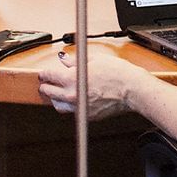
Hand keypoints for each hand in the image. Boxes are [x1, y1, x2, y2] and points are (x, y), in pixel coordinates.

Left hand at [35, 47, 149, 121]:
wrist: (132, 90)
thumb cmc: (117, 74)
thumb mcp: (94, 60)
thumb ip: (75, 61)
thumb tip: (65, 60)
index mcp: (72, 79)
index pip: (49, 76)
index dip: (44, 73)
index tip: (44, 73)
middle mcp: (72, 95)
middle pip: (49, 92)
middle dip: (46, 86)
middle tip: (47, 82)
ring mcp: (80, 107)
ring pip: (58, 106)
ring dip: (55, 98)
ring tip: (58, 93)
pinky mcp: (88, 116)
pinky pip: (73, 112)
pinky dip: (71, 105)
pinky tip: (75, 99)